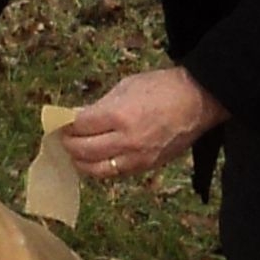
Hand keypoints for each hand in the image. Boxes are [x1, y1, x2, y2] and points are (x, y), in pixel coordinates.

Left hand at [63, 66, 224, 182]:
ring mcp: (137, 157)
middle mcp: (126, 141)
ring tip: (76, 154)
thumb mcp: (127, 86)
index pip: (81, 127)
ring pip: (97, 170)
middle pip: (84, 151)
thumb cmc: (162, 87)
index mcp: (119, 115)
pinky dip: (102, 168)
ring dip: (81, 163)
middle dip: (69, 146)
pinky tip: (97, 160)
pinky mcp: (147, 167)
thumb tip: (78, 117)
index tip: (61, 123)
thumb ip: (100, 105)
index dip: (67, 126)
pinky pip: (116, 173)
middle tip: (64, 139)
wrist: (198, 101)